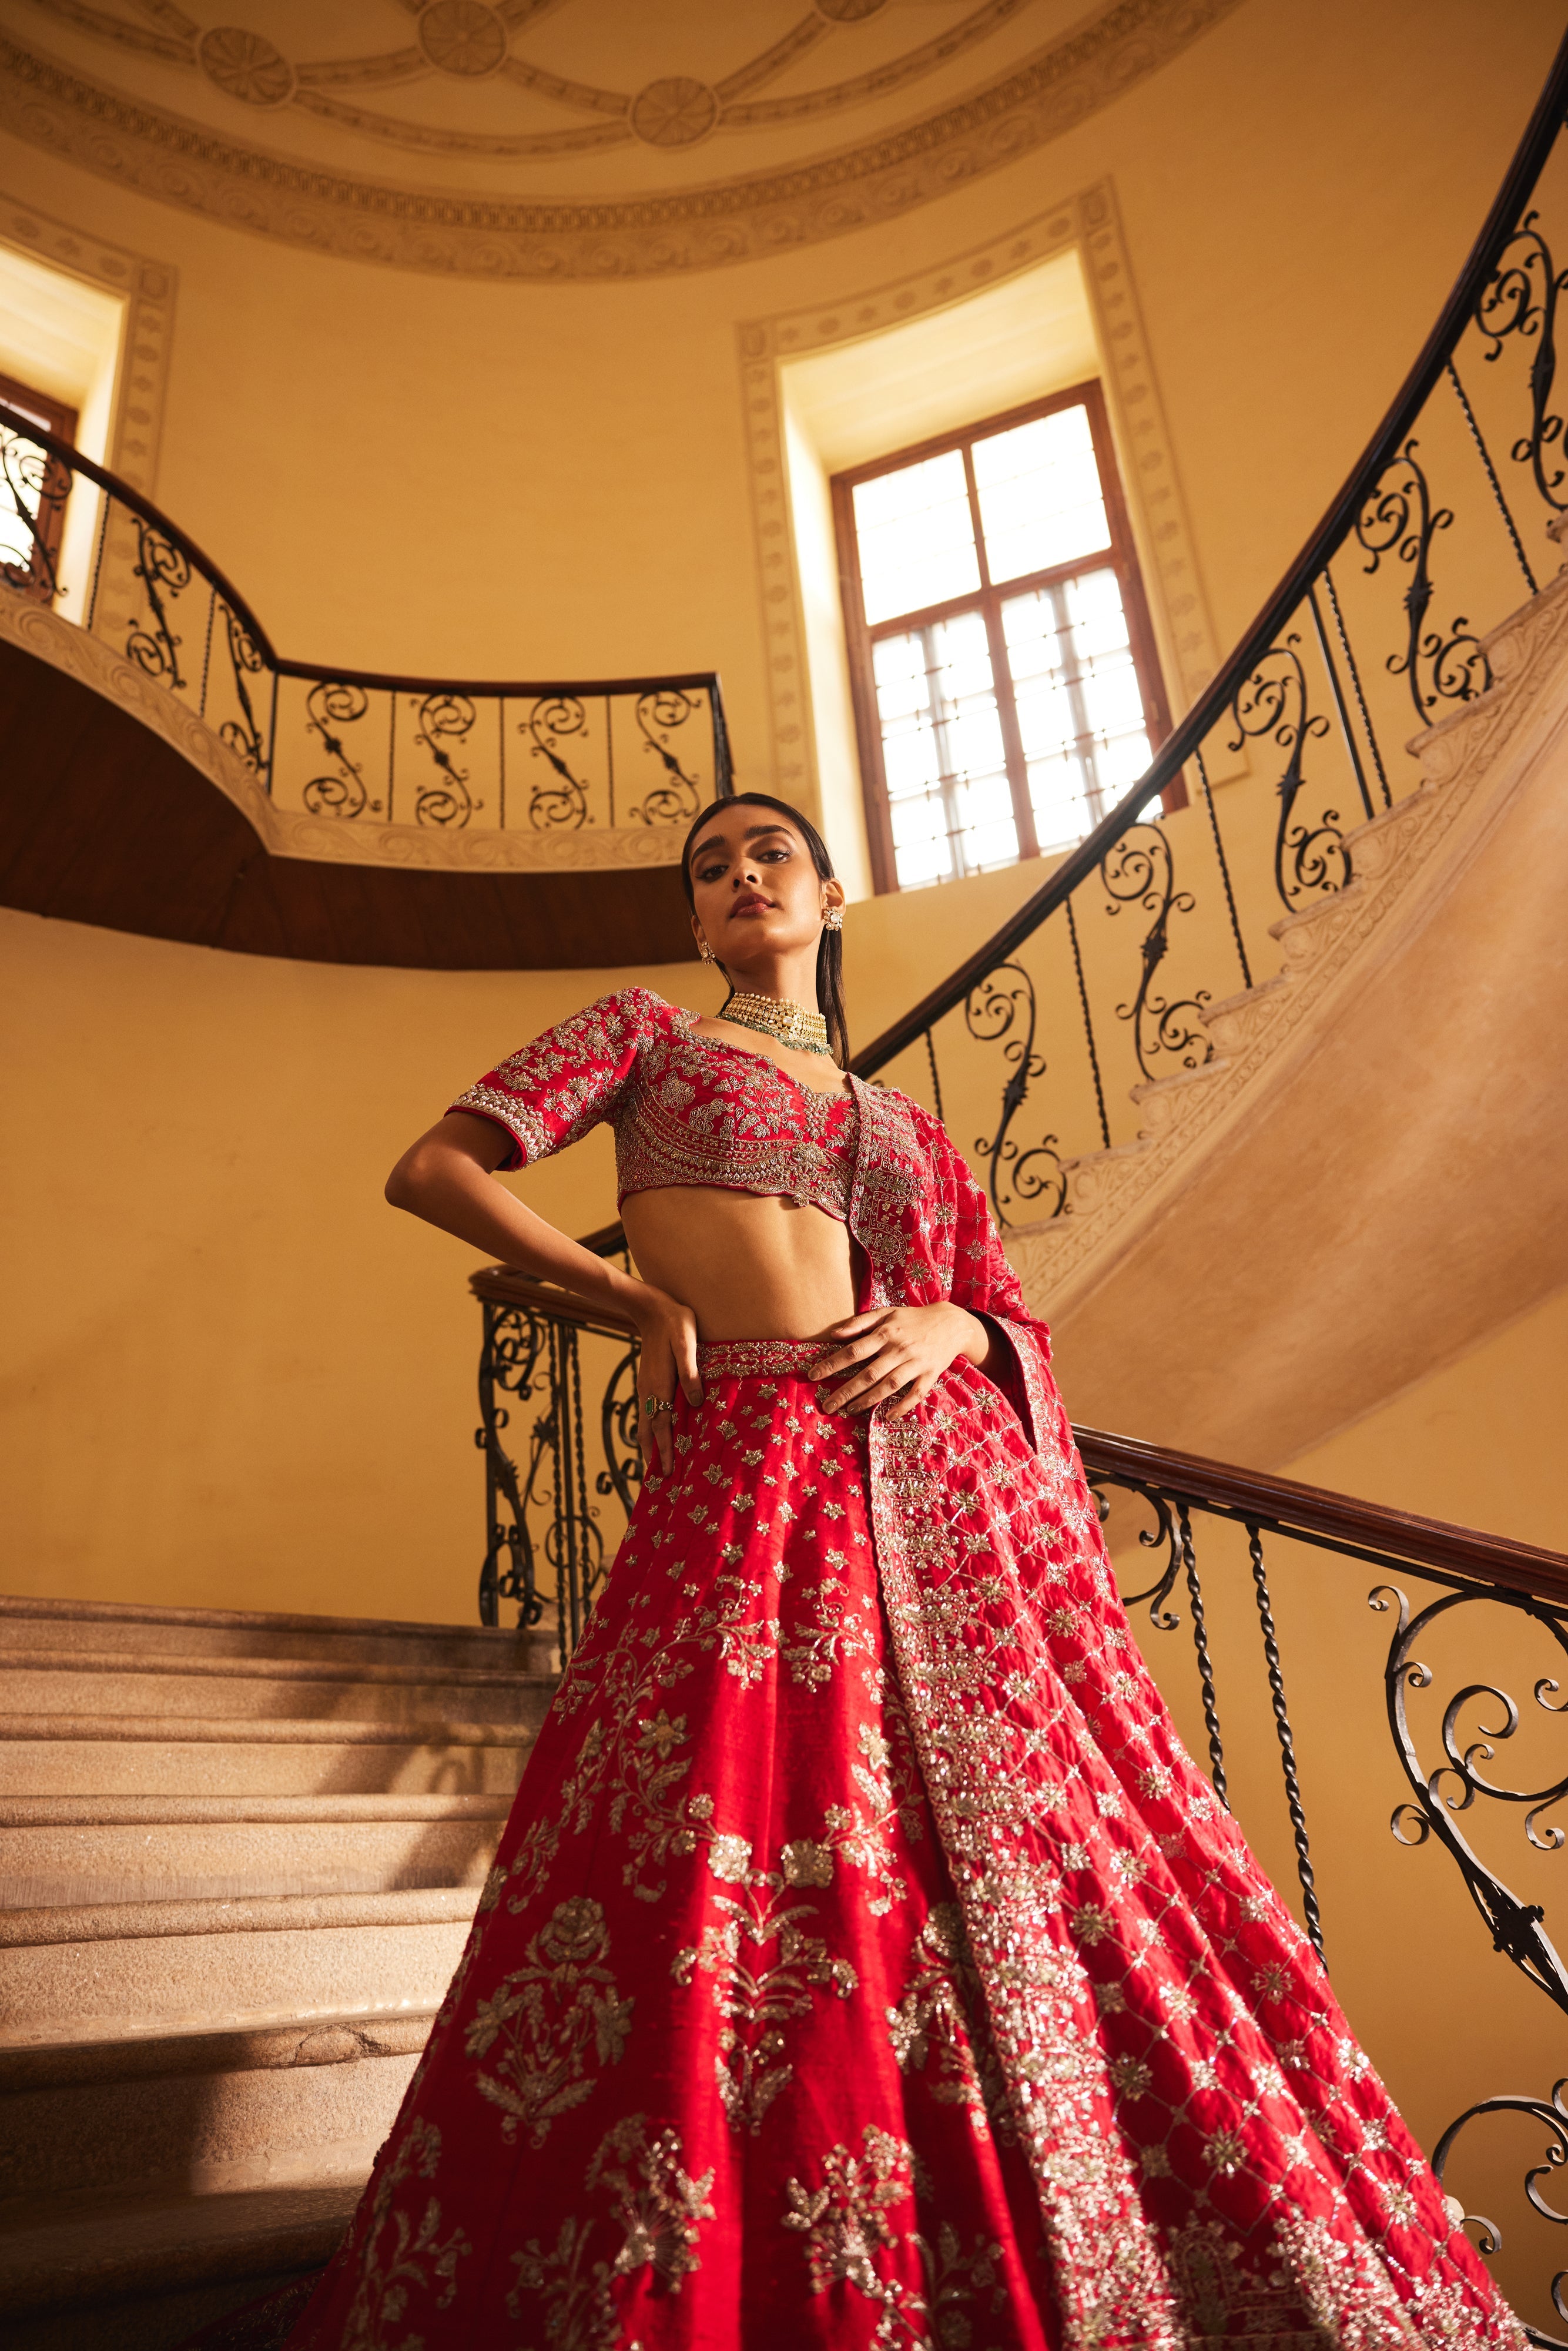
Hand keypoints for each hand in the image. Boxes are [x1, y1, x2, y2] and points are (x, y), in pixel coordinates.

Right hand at [632, 1286, 702, 1473]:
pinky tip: (656, 1434)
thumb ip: (691, 1372)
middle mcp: (649, 1391)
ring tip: (653, 1465)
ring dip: (649, 1445)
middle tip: (658, 1482)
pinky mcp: (647, 1381)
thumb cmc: (675, 1323)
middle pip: (649, 1431)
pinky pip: (647, 1412)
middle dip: (653, 1456)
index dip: (665, 1451)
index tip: (666, 1473)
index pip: (662, 1426)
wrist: (651, 1307)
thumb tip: (695, 1401)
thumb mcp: (687, 1343)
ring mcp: (646, 1386)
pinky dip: (649, 1430)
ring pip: (645, 1424)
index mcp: (660, 1386)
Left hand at [810, 1303, 986, 1422]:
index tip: (813, 1376)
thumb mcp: (886, 1313)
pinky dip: (902, 1406)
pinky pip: (915, 1394)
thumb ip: (859, 1322)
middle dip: (845, 1391)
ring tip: (849, 1410)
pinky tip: (886, 1415)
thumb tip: (834, 1333)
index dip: (832, 1364)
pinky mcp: (930, 1375)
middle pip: (868, 1374)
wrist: (952, 1323)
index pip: (854, 1351)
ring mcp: (916, 1363)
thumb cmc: (912, 1318)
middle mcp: (899, 1349)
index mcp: (886, 1333)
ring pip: (888, 1386)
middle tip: (827, 1406)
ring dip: (868, 1400)